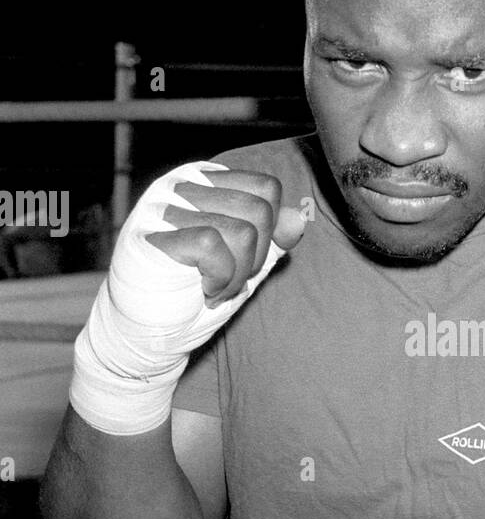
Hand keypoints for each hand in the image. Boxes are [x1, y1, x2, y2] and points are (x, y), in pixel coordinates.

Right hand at [147, 170, 305, 306]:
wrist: (150, 336)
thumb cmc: (194, 296)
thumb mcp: (245, 266)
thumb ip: (272, 240)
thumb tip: (299, 217)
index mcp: (206, 182)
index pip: (266, 188)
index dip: (268, 233)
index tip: (240, 261)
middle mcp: (183, 184)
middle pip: (260, 209)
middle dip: (254, 258)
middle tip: (224, 279)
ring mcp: (165, 205)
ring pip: (242, 231)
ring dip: (236, 275)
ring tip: (210, 287)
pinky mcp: (152, 233)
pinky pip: (212, 245)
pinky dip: (218, 278)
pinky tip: (200, 290)